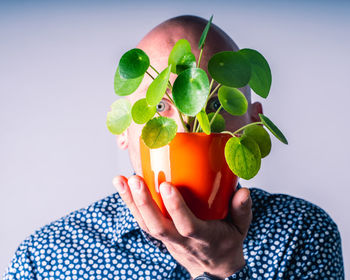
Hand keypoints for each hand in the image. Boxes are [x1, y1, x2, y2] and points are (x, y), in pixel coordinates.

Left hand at [113, 175, 251, 278]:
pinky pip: (142, 222)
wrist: (213, 268)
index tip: (166, 185)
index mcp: (202, 238)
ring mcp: (167, 239)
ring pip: (145, 224)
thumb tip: (244, 191)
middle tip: (134, 179)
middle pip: (158, 226)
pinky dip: (131, 205)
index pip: (187, 225)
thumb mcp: (241, 229)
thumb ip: (242, 211)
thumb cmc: (226, 242)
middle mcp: (181, 240)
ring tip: (120, 180)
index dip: (175, 208)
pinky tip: (122, 187)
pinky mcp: (159, 236)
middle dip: (145, 203)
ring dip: (131, 202)